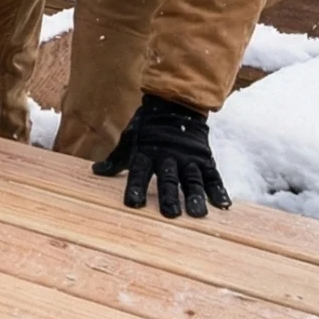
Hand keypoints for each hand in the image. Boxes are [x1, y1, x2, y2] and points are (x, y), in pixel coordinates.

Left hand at [95, 93, 229, 217]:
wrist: (175, 105)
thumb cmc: (148, 128)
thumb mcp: (130, 139)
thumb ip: (116, 159)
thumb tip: (96, 171)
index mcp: (147, 152)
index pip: (139, 172)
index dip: (136, 187)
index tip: (133, 204)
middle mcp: (168, 156)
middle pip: (168, 178)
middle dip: (169, 196)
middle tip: (170, 214)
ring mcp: (188, 158)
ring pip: (192, 179)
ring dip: (195, 196)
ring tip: (197, 214)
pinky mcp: (205, 159)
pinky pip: (213, 176)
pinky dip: (218, 190)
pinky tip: (223, 205)